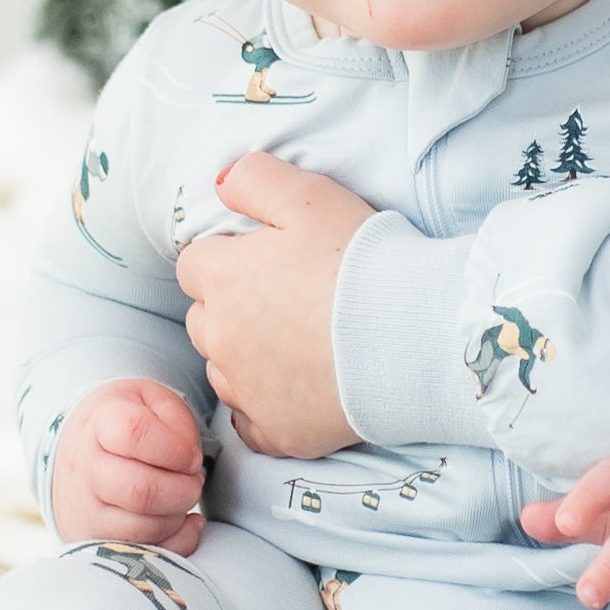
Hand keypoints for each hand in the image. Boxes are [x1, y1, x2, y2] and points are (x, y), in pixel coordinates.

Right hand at [49, 378, 207, 554]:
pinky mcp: (92, 541)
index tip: (192, 456)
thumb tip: (189, 463)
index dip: (175, 449)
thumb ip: (176, 421)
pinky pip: (141, 556)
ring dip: (177, 516)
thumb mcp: (152, 401)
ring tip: (181, 498)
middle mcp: (85, 469)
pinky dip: (174, 544)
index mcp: (99, 424)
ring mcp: (85, 510)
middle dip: (184, 489)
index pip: (135, 434)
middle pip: (141, 491)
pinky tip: (183, 523)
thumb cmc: (126, 423)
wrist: (78, 449)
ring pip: (141, 528)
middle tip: (193, 481)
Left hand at [175, 152, 373, 458]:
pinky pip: (252, 422)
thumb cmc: (362, 261)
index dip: (232, 257)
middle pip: (204, 319)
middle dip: (234, 308)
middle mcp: (220, 338)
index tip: (273, 259)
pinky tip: (302, 388)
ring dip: (249, 357)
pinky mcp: (276, 432)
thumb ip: (254, 178)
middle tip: (292, 298)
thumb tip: (220, 182)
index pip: (195, 264)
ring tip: (304, 342)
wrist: (414, 337)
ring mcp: (245, 391)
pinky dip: (268, 407)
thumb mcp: (310, 195)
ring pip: (225, 370)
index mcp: (221, 279)